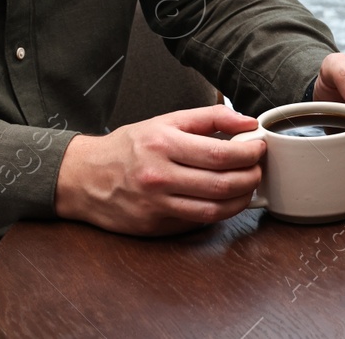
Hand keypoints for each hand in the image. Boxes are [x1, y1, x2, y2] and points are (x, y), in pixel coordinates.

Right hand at [54, 105, 264, 235]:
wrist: (85, 177)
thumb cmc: (128, 147)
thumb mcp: (165, 121)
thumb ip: (209, 118)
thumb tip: (247, 123)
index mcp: (163, 145)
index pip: (220, 154)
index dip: (248, 154)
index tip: (259, 149)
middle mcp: (159, 176)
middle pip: (221, 184)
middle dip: (250, 178)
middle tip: (258, 169)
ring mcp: (156, 205)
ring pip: (213, 210)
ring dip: (240, 200)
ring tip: (247, 187)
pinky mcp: (155, 226)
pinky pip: (196, 222)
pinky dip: (218, 213)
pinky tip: (225, 201)